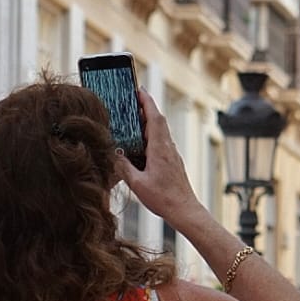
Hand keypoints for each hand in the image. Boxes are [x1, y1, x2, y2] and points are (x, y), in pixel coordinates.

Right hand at [116, 90, 201, 225]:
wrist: (185, 210)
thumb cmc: (164, 198)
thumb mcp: (137, 183)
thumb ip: (124, 167)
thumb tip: (114, 154)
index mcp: (160, 149)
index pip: (154, 118)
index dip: (147, 102)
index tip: (139, 90)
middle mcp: (168, 149)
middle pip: (157, 122)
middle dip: (145, 109)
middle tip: (131, 100)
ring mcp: (172, 155)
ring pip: (160, 133)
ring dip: (147, 123)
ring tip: (132, 119)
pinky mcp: (172, 162)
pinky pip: (160, 143)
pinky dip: (150, 137)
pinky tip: (140, 143)